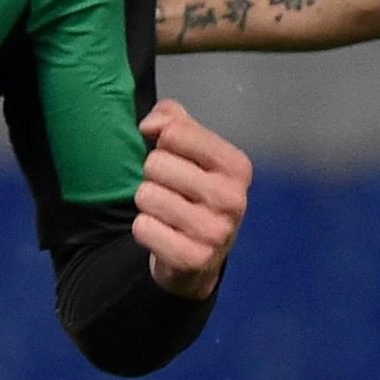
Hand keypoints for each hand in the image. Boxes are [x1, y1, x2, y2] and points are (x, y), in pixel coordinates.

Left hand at [132, 100, 249, 299]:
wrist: (204, 255)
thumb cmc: (195, 193)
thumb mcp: (193, 150)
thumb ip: (173, 120)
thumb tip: (150, 125)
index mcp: (236, 166)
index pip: (175, 133)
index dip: (162, 144)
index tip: (174, 160)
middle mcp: (233, 198)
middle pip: (155, 164)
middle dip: (153, 177)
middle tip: (170, 192)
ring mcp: (215, 232)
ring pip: (145, 195)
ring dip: (148, 205)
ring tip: (167, 214)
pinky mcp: (193, 259)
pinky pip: (142, 228)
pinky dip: (145, 230)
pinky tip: (164, 235)